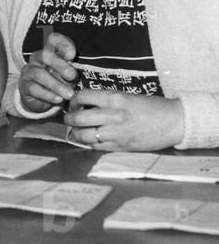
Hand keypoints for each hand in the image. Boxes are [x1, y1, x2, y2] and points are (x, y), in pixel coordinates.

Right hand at [19, 32, 77, 111]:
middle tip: (72, 76)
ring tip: (69, 94)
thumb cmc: (58, 83)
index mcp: (50, 51)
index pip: (54, 40)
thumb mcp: (68, 77)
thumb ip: (70, 73)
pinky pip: (34, 88)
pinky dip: (47, 94)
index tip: (72, 55)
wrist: (41, 101)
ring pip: (39, 74)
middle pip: (45, 55)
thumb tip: (72, 74)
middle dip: (60, 65)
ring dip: (56, 85)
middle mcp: (37, 59)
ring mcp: (28, 72)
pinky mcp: (24, 86)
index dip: (62, 44)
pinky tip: (58, 100)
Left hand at [64, 91, 184, 150]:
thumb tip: (84, 104)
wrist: (175, 122)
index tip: (73, 103)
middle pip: (78, 118)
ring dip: (76, 133)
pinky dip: (90, 143)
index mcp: (115, 98)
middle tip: (69, 118)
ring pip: (84, 135)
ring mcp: (117, 133)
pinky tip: (92, 139)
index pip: (82, 96)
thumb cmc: (152, 107)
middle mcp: (114, 115)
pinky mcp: (121, 147)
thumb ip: (106, 100)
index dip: (73, 100)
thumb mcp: (127, 96)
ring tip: (77, 130)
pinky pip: (96, 146)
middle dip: (69, 118)